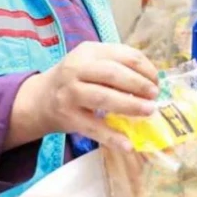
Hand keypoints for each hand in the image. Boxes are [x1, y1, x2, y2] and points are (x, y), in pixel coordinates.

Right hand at [8, 43, 158, 150]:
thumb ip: (118, 65)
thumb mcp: (92, 62)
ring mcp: (70, 93)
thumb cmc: (76, 79)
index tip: (157, 80)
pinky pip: (93, 128)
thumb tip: (152, 80)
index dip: (144, 68)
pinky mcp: (67, 117)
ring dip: (129, 105)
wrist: (40, 99)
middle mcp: (77, 69)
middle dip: (138, 84)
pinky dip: (111, 137)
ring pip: (103, 98)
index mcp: (89, 52)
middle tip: (155, 95)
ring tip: (148, 111)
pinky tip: (128, 144)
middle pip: (112, 74)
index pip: (123, 55)